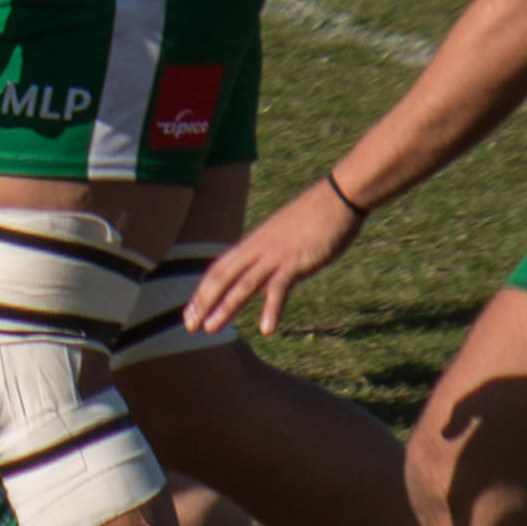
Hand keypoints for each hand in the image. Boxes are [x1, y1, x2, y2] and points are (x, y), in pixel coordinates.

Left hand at [183, 179, 361, 338]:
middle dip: (204, 302)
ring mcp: (275, 255)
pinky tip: (267, 329)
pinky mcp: (296, 261)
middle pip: (223, 276)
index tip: (189, 313)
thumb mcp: (284, 238)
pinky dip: (272, 309)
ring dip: (225, 308)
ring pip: (243, 284)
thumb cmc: (315, 216)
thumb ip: (270, 258)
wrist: (337, 196)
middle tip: (189, 327)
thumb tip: (263, 280)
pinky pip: (279, 288)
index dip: (203, 291)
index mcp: (254, 243)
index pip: (219, 268)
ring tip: (211, 329)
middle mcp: (258, 249)